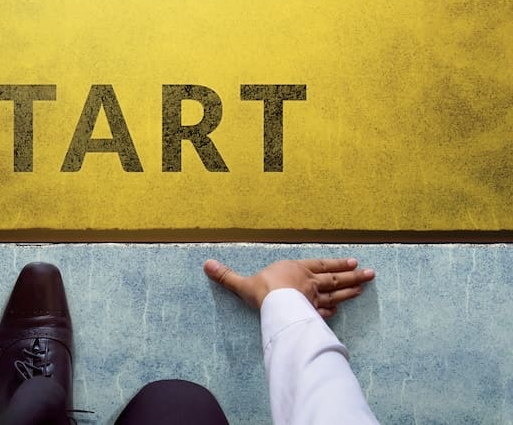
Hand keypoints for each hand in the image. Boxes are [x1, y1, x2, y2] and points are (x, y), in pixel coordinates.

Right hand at [204, 258, 374, 317]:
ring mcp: (315, 299)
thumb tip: (206, 265)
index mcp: (297, 270)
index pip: (322, 265)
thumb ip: (227, 275)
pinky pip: (326, 312)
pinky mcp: (314, 314)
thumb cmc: (264, 290)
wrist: (276, 304)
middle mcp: (310, 283)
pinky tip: (340, 312)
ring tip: (366, 286)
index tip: (352, 263)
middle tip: (370, 274)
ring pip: (337, 294)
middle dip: (353, 276)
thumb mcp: (243, 282)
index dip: (336, 265)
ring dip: (352, 290)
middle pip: (335, 279)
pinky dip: (334, 311)